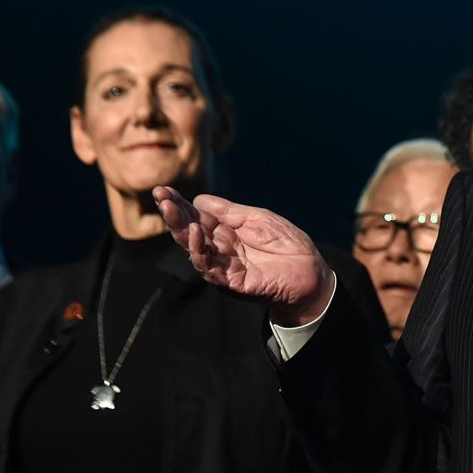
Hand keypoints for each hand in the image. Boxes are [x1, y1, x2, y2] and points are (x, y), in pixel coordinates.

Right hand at [153, 186, 333, 325]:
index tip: (163, 190)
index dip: (180, 204)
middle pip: (190, 232)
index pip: (196, 217)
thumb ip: (230, 212)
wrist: (312, 273)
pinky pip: (211, 269)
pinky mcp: (232, 282)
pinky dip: (201, 252)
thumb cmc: (288, 245)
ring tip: (172, 211)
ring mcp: (224, 266)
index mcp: (226, 232)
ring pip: (195, 250)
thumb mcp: (259, 219)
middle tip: (161, 198)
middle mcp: (220, 249)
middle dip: (174, 215)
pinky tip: (196, 233)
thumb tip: (199, 200)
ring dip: (182, 231)